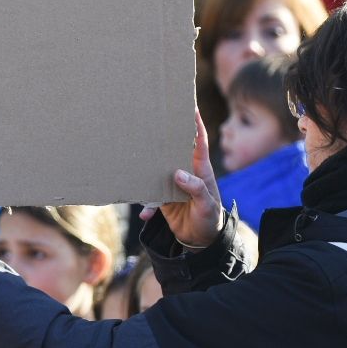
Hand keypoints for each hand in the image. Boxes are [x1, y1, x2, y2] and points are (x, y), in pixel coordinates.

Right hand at [140, 111, 222, 248]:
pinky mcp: (164, 199)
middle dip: (166, 138)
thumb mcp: (207, 205)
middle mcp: (186, 173)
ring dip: (149, 168)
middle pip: (175, 151)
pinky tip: (145, 214)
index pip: (200, 144)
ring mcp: (173, 185)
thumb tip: (178, 173)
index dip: (196, 126)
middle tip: (155, 122)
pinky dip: (147, 206)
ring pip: (159, 170)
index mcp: (200, 170)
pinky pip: (151, 197)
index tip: (191, 108)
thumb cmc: (210, 219)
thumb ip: (196, 189)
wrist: (201, 240)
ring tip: (136, 160)